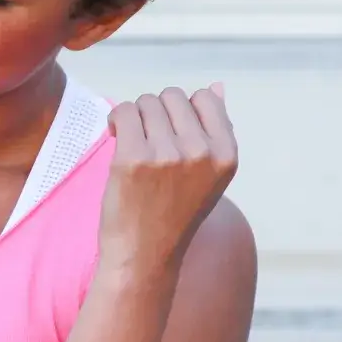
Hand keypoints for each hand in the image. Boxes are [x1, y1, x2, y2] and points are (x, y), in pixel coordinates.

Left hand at [98, 84, 237, 277]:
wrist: (145, 255)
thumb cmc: (174, 214)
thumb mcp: (208, 175)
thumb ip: (214, 131)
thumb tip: (216, 87)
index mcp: (226, 155)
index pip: (205, 99)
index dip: (182, 111)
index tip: (170, 131)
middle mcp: (201, 152)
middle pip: (172, 97)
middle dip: (156, 112)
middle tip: (148, 140)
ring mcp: (166, 155)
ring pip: (146, 102)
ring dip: (135, 117)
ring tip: (133, 143)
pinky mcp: (133, 159)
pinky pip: (123, 112)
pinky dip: (117, 119)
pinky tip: (116, 136)